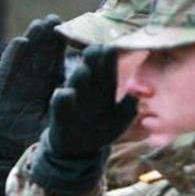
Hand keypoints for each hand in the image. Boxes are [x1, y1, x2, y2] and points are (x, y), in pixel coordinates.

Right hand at [0, 15, 66, 161]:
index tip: (70, 32)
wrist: (3, 156)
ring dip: (31, 42)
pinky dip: (13, 58)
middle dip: (46, 39)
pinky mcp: (0, 92)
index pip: (53, 66)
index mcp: (43, 91)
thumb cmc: (29, 141)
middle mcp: (28, 85)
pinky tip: (20, 43)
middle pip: (38, 58)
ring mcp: (14, 86)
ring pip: (23, 60)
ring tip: (39, 25)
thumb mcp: (54, 122)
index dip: (59, 50)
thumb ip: (67, 107)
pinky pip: (7, 71)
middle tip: (55, 19)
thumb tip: (90, 94)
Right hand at [30, 45, 137, 195]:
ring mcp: (73, 95)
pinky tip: (68, 94)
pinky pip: (60, 101)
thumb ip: (128, 108)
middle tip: (96, 50)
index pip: (107, 62)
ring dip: (80, 74)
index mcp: (105, 83)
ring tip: (84, 71)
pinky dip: (64, 97)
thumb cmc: (102, 128)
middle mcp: (89, 84)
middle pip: (90, 64)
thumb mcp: (120, 121)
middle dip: (93, 56)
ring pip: (76, 79)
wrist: (80, 147)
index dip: (109, 54)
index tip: (112, 48)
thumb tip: (134, 95)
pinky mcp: (60, 110)